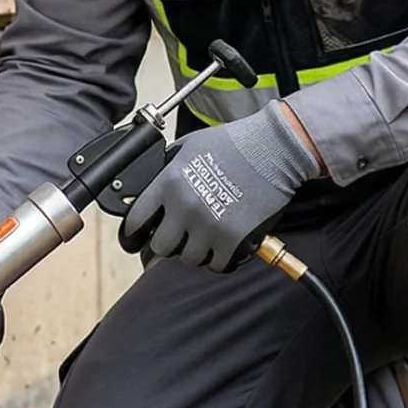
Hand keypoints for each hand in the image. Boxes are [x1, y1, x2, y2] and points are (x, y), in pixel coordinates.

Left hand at [118, 102, 320, 269]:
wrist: (273, 149)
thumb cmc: (234, 143)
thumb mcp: (188, 147)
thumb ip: (168, 170)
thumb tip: (151, 188)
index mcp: (169, 183)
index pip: (135, 220)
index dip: (134, 231)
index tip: (137, 236)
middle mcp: (185, 207)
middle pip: (160, 246)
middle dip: (168, 242)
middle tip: (179, 236)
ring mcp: (209, 226)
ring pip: (189, 258)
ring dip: (196, 250)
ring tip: (206, 236)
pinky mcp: (233, 240)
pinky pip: (217, 264)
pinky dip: (219, 258)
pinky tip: (223, 243)